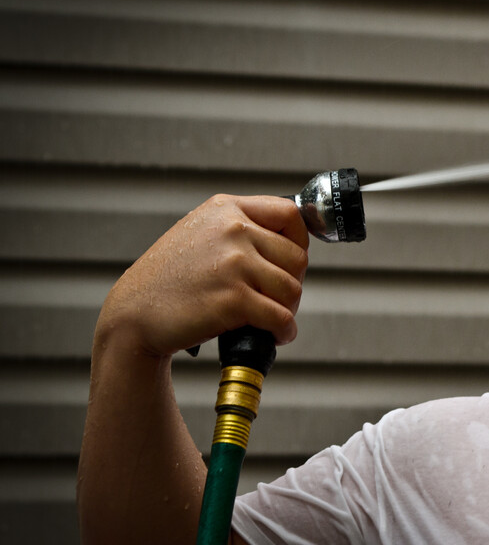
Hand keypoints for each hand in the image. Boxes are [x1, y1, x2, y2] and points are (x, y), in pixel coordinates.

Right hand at [97, 195, 309, 358]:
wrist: (132, 315)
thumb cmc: (169, 280)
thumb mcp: (200, 233)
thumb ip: (240, 228)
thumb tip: (291, 244)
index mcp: (225, 208)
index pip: (290, 215)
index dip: (299, 243)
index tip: (290, 264)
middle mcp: (232, 229)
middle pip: (297, 258)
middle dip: (292, 285)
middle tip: (274, 301)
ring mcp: (233, 263)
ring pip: (293, 290)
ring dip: (288, 311)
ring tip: (271, 321)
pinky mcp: (233, 299)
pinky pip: (281, 317)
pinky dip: (284, 332)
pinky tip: (273, 335)